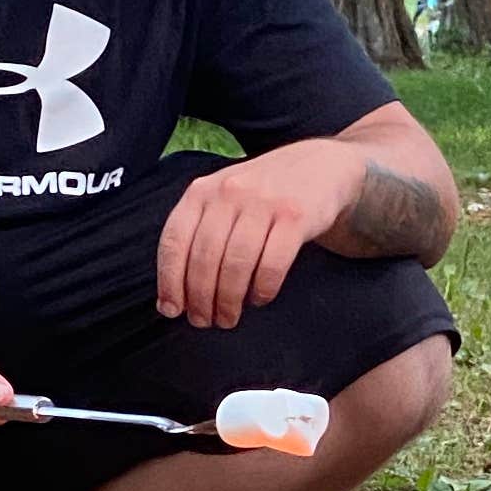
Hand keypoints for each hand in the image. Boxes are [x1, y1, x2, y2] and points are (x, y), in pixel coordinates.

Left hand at [155, 142, 360, 328]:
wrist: (320, 168)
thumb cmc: (262, 197)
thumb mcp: (223, 200)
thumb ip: (199, 234)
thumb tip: (175, 293)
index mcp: (202, 190)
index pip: (174, 241)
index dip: (169, 281)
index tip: (171, 310)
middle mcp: (229, 192)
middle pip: (204, 258)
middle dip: (200, 299)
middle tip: (203, 322)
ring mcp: (263, 202)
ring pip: (236, 264)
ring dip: (229, 301)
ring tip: (228, 318)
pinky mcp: (295, 216)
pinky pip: (272, 265)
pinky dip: (262, 290)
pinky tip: (259, 299)